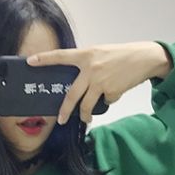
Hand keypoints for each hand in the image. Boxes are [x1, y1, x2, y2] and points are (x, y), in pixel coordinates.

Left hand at [25, 41, 170, 124]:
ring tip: (87, 118)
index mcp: (86, 55)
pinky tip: (116, 90)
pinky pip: (105, 101)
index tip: (30, 61)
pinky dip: (109, 99)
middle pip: (72, 94)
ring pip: (87, 104)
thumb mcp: (101, 54)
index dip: (45, 59)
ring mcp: (100, 80)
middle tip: (60, 119)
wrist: (144, 58)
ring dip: (86, 114)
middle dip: (65, 110)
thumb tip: (79, 82)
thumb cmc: (122, 56)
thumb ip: (88, 64)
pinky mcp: (111, 90)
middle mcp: (91, 68)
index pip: (61, 56)